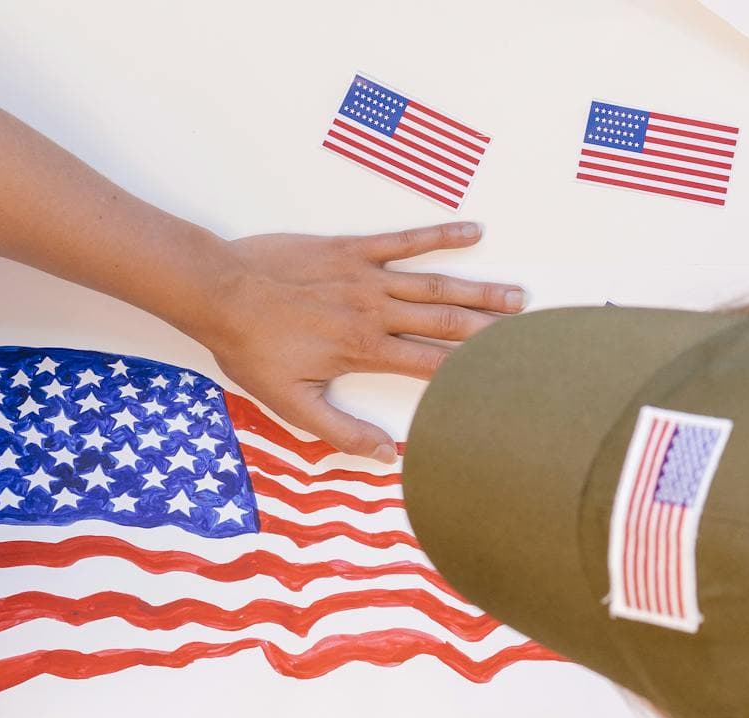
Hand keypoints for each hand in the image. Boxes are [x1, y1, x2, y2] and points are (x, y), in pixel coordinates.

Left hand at [193, 223, 525, 460]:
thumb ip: (341, 430)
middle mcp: (375, 312)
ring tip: (516, 297)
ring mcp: (366, 276)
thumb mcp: (291, 404)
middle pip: (445, 322)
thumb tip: (384, 455)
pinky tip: (473, 232)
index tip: (505, 379)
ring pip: (435, 284)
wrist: (219, 293)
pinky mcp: (351, 248)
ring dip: (478, 290)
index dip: (471, 372)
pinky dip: (440, 235)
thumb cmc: (251, 349)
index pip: (431, 365)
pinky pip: (404, 240)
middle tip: (529, 335)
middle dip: (489, 331)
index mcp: (365, 350)